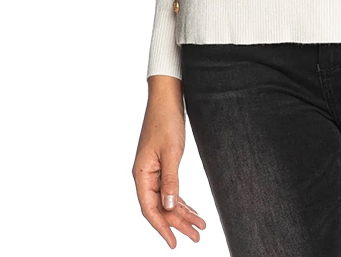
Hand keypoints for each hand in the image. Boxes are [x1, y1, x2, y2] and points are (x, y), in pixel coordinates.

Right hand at [133, 80, 207, 246]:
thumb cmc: (166, 121)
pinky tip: (191, 209)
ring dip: (182, 213)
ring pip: (166, 199)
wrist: (167, 98)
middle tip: (196, 237)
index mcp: (141, 174)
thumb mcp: (172, 152)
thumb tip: (168, 207)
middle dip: (178, 223)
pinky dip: (181, 200)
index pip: (150, 209)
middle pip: (160, 207)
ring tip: (199, 227)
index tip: (174, 242)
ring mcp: (153, 171)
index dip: (162, 227)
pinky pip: (170, 189)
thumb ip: (170, 181)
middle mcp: (145, 175)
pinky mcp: (161, 165)